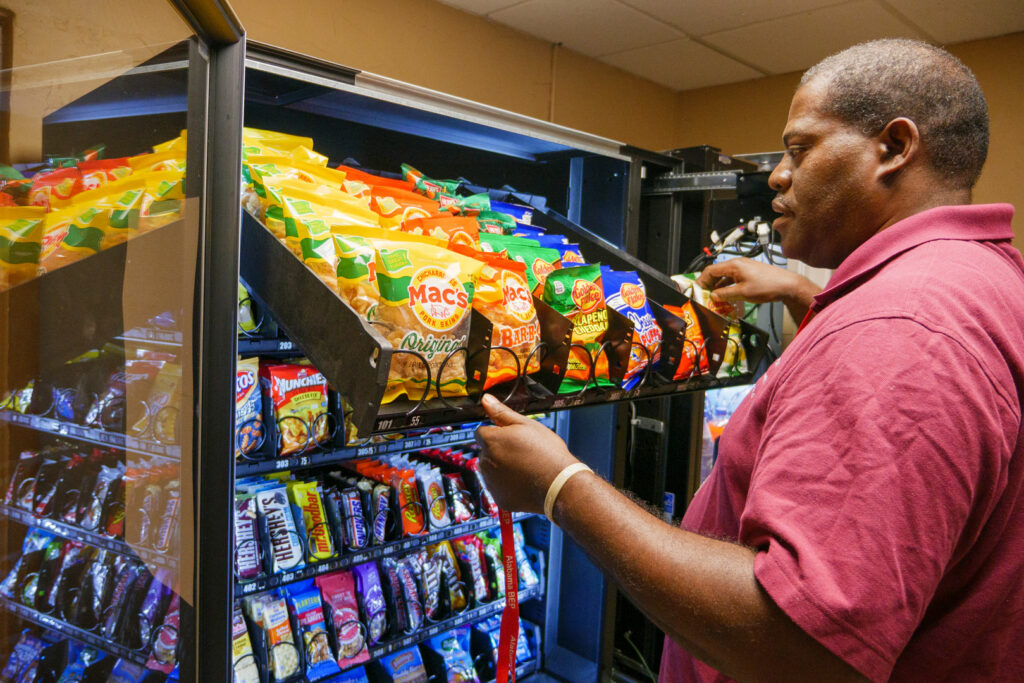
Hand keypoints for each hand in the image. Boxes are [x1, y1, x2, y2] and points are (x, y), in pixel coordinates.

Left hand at [475, 394, 579, 513]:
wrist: (560, 484)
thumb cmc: (547, 452)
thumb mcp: (526, 425)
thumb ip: (502, 413)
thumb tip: (486, 400)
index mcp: (491, 441)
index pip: (481, 432)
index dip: (496, 432)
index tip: (510, 437)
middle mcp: (485, 462)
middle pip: (485, 451)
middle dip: (498, 450)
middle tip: (522, 451)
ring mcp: (491, 482)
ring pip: (491, 470)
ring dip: (501, 467)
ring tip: (525, 466)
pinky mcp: (498, 497)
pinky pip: (497, 487)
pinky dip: (507, 484)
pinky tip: (524, 480)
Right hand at [694, 258, 819, 320]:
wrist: (787, 285)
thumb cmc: (767, 286)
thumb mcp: (742, 293)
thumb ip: (725, 294)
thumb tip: (713, 296)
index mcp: (734, 265)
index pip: (710, 270)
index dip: (702, 281)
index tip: (698, 290)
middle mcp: (738, 263)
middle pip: (717, 272)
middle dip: (709, 284)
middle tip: (705, 295)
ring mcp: (744, 267)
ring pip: (725, 275)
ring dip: (719, 286)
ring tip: (715, 298)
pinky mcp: (750, 272)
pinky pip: (733, 278)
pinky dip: (728, 285)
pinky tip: (728, 295)